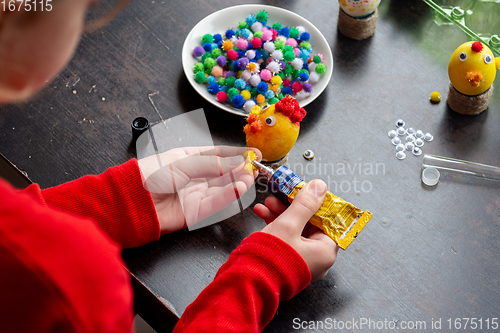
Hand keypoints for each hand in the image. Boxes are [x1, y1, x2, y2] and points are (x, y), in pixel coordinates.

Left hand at [138, 146, 260, 233]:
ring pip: (222, 188)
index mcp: (189, 159)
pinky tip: (239, 188)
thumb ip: (212, 164)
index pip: (218, 154)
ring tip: (250, 176)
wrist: (131, 202)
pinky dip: (229, 196)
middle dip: (240, 169)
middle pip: (223, 172)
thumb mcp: (183, 163)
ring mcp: (195, 194)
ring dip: (237, 182)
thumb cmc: (149, 176)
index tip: (253, 153)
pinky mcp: (195, 212)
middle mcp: (195, 176)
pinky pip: (216, 203)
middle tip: (255, 166)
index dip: (236, 154)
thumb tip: (237, 162)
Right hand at [254, 180, 338, 281]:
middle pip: (309, 224)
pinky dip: (276, 226)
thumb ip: (305, 204)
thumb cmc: (270, 258)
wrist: (248, 284)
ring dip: (281, 214)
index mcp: (325, 252)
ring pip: (295, 230)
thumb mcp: (289, 224)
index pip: (328, 220)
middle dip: (292, 207)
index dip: (315, 203)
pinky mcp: (287, 263)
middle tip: (279, 196)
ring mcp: (302, 262)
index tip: (304, 191)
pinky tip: (262, 214)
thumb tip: (320, 187)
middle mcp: (317, 259)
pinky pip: (286, 239)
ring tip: (266, 204)